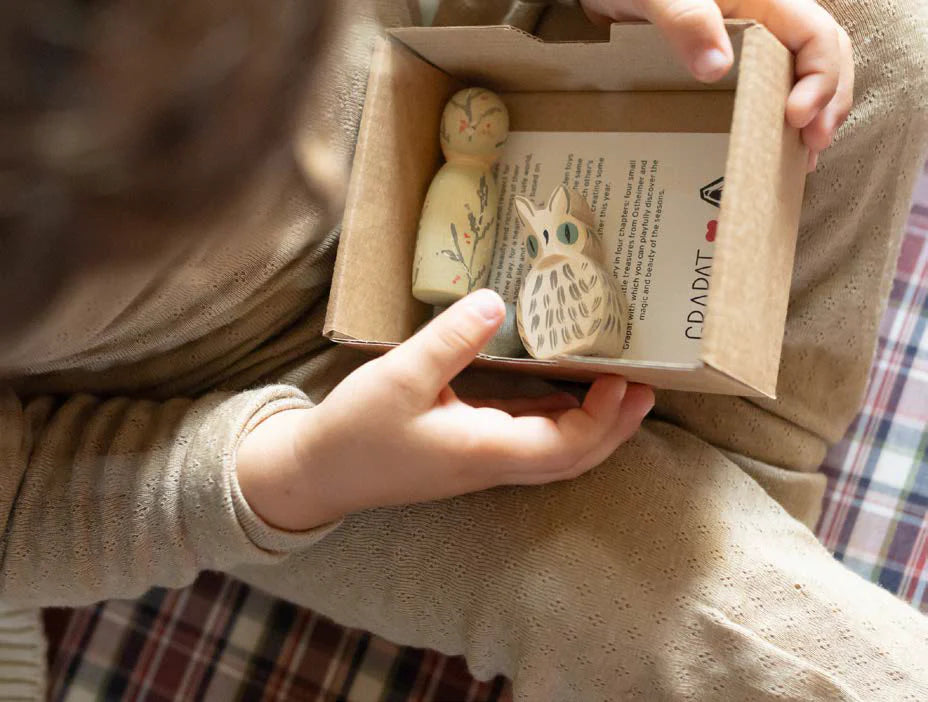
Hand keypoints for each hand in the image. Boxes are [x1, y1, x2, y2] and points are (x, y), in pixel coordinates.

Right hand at [237, 289, 653, 530]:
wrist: (319, 473)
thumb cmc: (356, 432)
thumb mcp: (400, 377)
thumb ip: (452, 340)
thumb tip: (498, 300)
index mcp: (484, 450)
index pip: (566, 446)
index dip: (603, 419)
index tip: (623, 379)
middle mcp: (492, 462)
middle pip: (573, 458)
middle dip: (615, 428)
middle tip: (646, 389)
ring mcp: (482, 461)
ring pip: (555, 453)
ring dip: (593, 427)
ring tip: (620, 389)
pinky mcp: (469, 452)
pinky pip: (529, 441)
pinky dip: (558, 421)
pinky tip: (564, 394)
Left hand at [580, 0, 853, 170]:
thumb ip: (685, 20)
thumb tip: (718, 67)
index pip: (816, 34)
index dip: (820, 76)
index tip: (797, 117)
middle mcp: (767, 19)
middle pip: (822, 58)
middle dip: (828, 103)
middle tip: (813, 148)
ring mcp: (751, 44)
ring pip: (801, 76)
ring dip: (811, 116)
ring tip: (803, 158)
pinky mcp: (731, 65)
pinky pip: (768, 89)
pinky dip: (777, 120)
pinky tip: (773, 149)